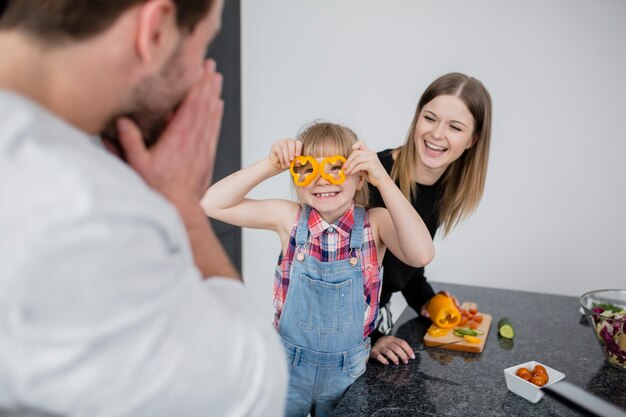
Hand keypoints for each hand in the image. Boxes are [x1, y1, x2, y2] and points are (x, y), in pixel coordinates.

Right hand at [116, 59, 223, 207]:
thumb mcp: (137, 166)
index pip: (190, 106)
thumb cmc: (159, 190)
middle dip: (207, 84)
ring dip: (214, 95)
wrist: (181, 209)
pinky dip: (217, 115)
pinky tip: (218, 105)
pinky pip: (214, 129)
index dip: (196, 85)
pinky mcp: (207, 155)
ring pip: (211, 115)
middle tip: (210, 66)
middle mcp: (194, 140)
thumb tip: (121, 121)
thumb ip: (129, 142)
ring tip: (216, 78)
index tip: (200, 69)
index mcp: (178, 139)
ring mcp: (202, 148)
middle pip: (204, 106)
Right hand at [269, 139, 301, 169]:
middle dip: (292, 152)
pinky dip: (281, 157)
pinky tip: (282, 162)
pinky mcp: (275, 145)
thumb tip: (298, 162)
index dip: (298, 149)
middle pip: (291, 143)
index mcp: (296, 144)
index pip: (298, 143)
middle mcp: (289, 141)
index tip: (297, 156)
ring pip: (284, 147)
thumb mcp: (293, 163)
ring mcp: (281, 142)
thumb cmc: (287, 162)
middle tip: (291, 159)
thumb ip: (296, 162)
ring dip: (286, 156)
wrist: (277, 164)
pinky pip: (278, 150)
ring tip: (287, 164)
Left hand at [343, 141, 389, 186]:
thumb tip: (346, 165)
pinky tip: (351, 173)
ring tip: (346, 172)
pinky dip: (353, 170)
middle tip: (344, 167)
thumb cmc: (372, 175)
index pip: (361, 143)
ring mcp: (372, 158)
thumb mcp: (363, 167)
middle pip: (355, 153)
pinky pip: (359, 166)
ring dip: (349, 167)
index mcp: (369, 152)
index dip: (354, 146)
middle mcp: (371, 153)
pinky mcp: (372, 164)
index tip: (349, 156)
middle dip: (348, 161)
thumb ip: (357, 164)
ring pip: (356, 160)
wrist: (382, 181)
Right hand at [370, 335, 414, 364]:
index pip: (402, 343)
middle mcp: (385, 341)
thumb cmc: (384, 345)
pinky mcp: (373, 351)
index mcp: (391, 338)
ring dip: (394, 358)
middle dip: (403, 356)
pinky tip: (387, 363)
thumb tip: (409, 356)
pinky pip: (379, 356)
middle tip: (406, 362)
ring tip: (397, 363)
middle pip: (396, 348)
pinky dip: (383, 360)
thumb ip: (399, 347)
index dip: (408, 350)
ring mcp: (379, 346)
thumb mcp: (391, 343)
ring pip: (388, 352)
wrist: (369, 342)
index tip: (412, 357)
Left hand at [420, 290, 461, 317]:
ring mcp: (447, 304)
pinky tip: (460, 314)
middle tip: (457, 305)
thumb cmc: (426, 308)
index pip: (441, 293)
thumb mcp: (423, 309)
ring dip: (458, 306)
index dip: (445, 292)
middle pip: (451, 298)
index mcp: (437, 297)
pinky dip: (457, 311)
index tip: (447, 295)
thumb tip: (426, 315)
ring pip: (454, 303)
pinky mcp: (449, 309)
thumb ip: (423, 311)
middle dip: (455, 301)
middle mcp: (444, 299)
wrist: (428, 310)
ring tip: (461, 310)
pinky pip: (454, 309)